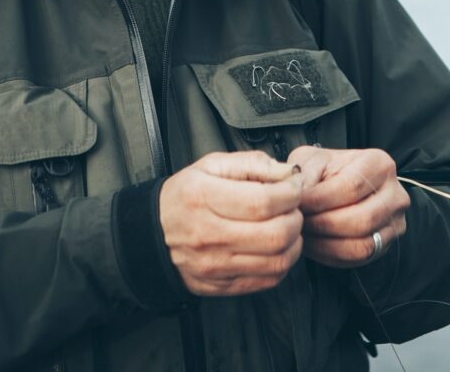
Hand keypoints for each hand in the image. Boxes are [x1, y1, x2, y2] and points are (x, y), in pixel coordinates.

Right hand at [159, 151, 303, 296]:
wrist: (153, 232)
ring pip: (277, 261)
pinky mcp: (221, 285)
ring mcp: (215, 265)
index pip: (262, 201)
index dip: (290, 193)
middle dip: (296, 217)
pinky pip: (268, 280)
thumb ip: (253, 163)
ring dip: (294, 242)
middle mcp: (208, 235)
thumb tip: (288, 172)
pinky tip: (277, 246)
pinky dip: (283, 262)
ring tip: (288, 225)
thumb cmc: (186, 195)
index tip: (293, 186)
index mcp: (203, 197)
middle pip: (275, 234)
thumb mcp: (212, 165)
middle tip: (293, 207)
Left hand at [288, 146, 409, 267]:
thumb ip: (306, 174)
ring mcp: (395, 222)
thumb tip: (298, 197)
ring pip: (361, 245)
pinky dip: (331, 254)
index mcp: (379, 164)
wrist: (342, 183)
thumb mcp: (313, 160)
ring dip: (326, 243)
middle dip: (322, 224)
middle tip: (299, 222)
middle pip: (359, 220)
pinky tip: (315, 243)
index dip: (320, 200)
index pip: (351, 187)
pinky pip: (359, 258)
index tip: (297, 204)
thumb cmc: (328, 170)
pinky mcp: (386, 244)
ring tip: (305, 233)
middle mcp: (395, 194)